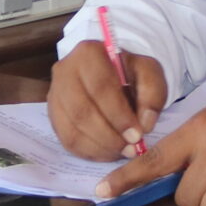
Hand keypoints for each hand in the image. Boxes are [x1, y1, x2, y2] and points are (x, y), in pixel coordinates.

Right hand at [49, 42, 167, 159]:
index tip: (136, 135)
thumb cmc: (130, 72)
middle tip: (130, 149)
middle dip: (108, 136)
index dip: (118, 115)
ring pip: (71, 128)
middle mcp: (64, 70)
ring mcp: (55, 93)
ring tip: (121, 152)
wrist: (110, 71)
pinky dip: (88, 151)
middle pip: (81, 111)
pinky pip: (66, 139)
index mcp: (89, 52)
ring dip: (99, 147)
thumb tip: (144, 124)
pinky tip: (107, 153)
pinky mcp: (53, 113)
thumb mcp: (150, 73)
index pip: (101, 87)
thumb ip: (153, 95)